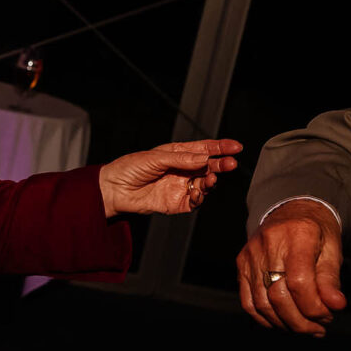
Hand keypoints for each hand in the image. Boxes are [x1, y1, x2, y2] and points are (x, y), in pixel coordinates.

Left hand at [98, 139, 241, 217]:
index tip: (236, 147)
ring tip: (211, 178)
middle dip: (221, 165)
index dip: (221, 147)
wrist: (114, 189)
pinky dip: (199, 197)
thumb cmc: (130, 168)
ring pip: (205, 184)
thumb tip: (205, 158)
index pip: (204, 149)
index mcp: (178, 154)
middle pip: (208, 167)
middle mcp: (182, 170)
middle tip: (231, 164)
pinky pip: (195, 201)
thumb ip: (182, 159)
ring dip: (211, 181)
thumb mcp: (156, 158)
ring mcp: (180, 186)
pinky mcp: (176, 203)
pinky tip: (197, 192)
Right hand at [235, 198, 345, 335]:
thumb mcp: (332, 250)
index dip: (314, 307)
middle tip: (318, 327)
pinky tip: (283, 322)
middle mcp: (269, 243)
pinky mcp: (241, 264)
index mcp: (297, 234)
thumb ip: (331, 279)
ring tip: (305, 327)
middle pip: (278, 296)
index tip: (328, 316)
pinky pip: (248, 302)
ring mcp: (251, 255)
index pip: (299, 282)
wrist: (291, 211)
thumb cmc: (316, 232)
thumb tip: (335, 305)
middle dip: (301, 321)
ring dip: (285, 323)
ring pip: (262, 304)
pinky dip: (265, 319)